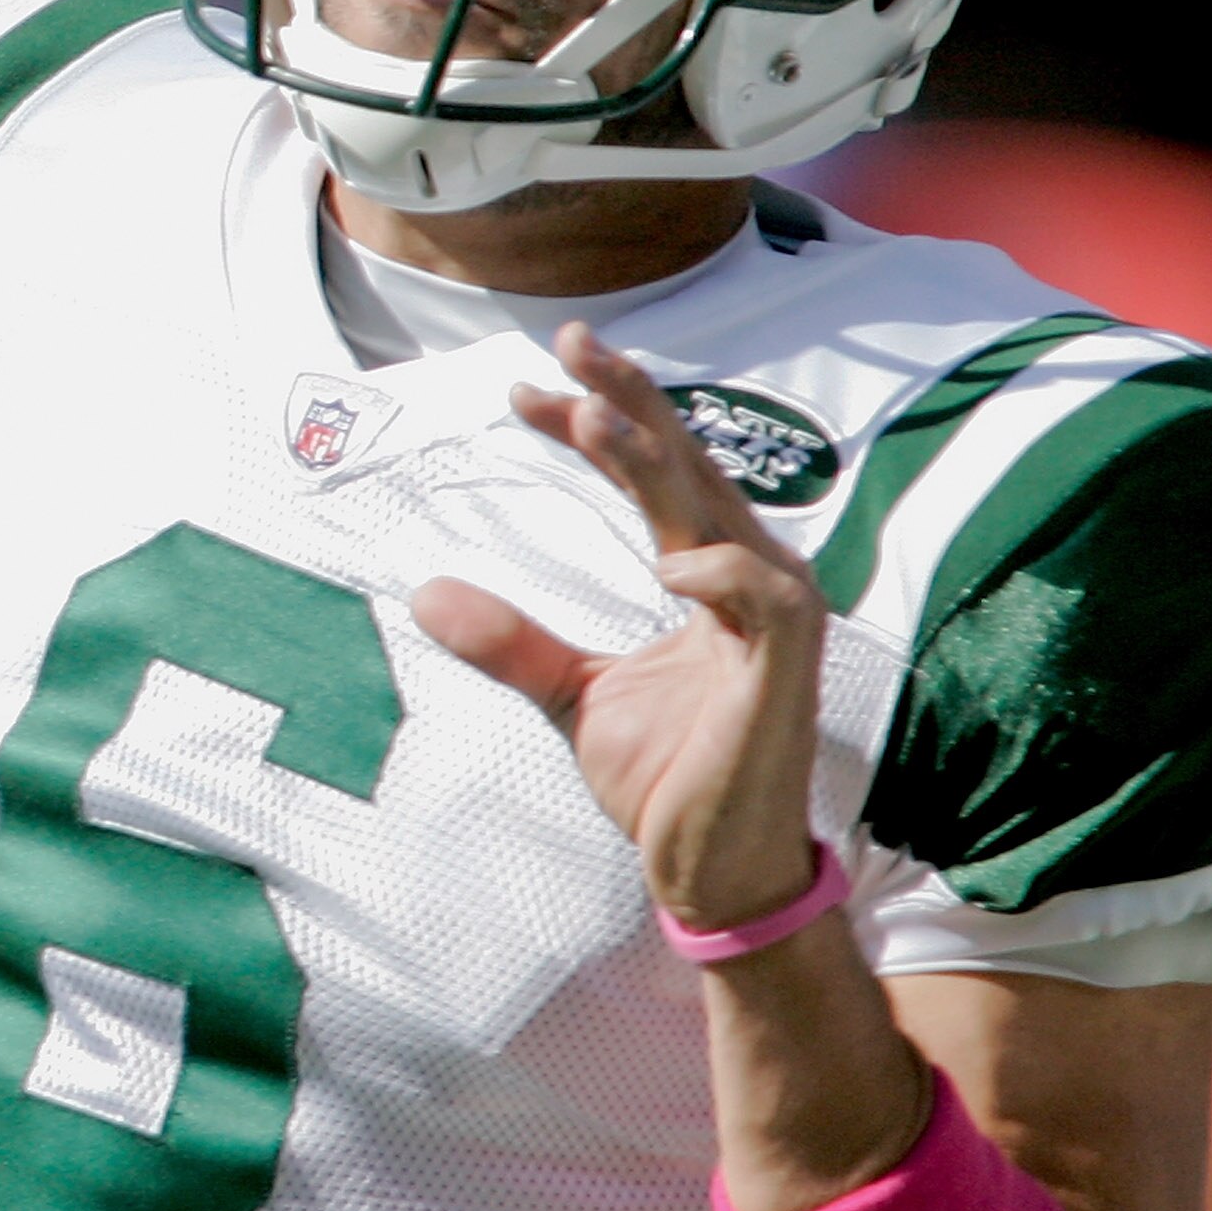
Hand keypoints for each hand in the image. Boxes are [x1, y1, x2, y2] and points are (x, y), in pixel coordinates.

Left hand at [413, 324, 827, 928]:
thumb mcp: (569, 694)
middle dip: (629, 399)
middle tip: (569, 342)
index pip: (651, 476)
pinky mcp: (786, 672)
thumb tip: (425, 588)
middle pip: (688, 466)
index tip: (521, 393)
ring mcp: (772, 623)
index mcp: (706, 576)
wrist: (710, 869)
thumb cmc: (666, 778)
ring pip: (719, 513)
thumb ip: (511, 640)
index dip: (594, 423)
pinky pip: (768, 599)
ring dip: (661, 460)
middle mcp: (747, 582)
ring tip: (593, 418)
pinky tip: (669, 564)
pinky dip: (722, 572)